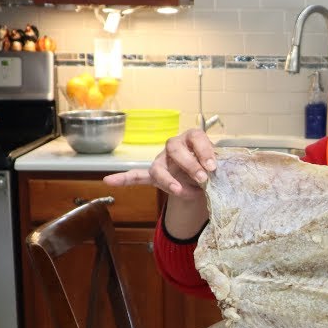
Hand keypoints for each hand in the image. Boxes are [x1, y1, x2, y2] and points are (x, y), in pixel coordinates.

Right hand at [102, 128, 216, 198]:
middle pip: (175, 148)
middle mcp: (175, 147)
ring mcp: (162, 161)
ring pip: (158, 165)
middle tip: (203, 178)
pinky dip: (125, 179)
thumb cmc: (210, 169)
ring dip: (168, 179)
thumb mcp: (217, 169)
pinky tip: (110, 180)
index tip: (213, 166)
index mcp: (192, 140)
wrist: (204, 182)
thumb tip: (216, 175)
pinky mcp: (154, 175)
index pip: (196, 137)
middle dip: (189, 163)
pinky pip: (137, 175)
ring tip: (177, 191)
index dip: (204, 149)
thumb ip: (215, 170)